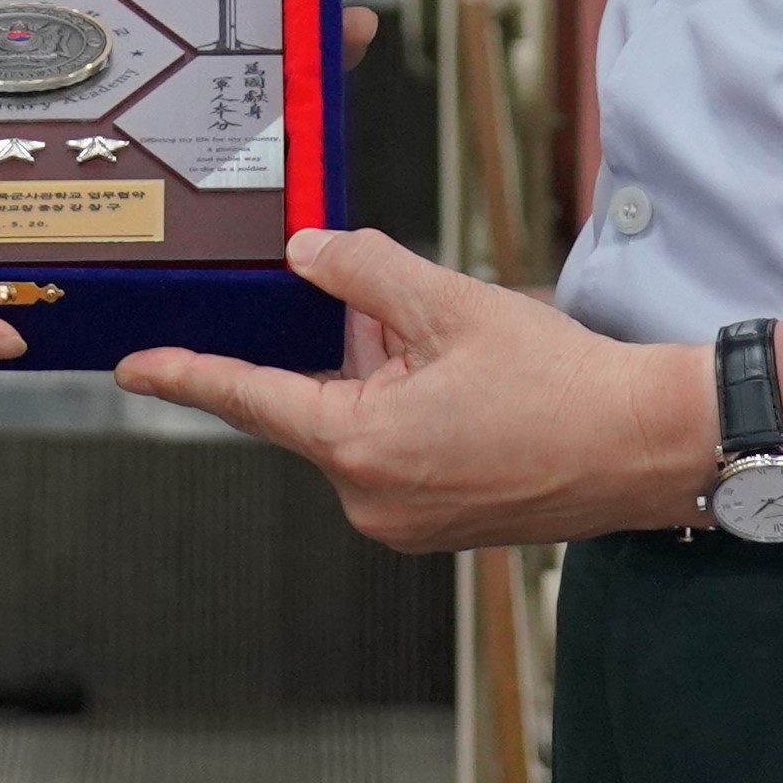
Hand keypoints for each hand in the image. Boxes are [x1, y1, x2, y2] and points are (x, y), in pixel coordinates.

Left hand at [117, 227, 702, 550]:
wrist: (648, 449)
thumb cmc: (561, 382)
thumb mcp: (451, 303)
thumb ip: (364, 271)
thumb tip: (306, 256)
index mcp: (360, 446)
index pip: (250, 398)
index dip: (187, 374)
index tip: (135, 367)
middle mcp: (370, 499)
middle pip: (319, 401)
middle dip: (356, 347)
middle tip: (426, 320)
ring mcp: (404, 522)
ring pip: (361, 423)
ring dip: (390, 377)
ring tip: (470, 355)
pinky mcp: (438, 526)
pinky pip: (395, 453)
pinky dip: (413, 409)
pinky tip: (474, 385)